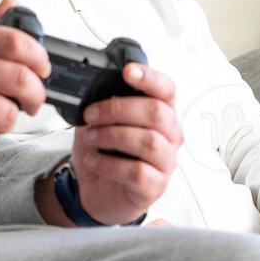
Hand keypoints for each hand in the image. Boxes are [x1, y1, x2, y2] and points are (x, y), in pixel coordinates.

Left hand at [70, 61, 182, 225]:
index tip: (127, 71)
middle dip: (118, 109)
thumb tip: (89, 88)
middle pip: (157, 113)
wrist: (94, 189)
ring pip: (149, 142)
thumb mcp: (97, 122)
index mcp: (160, 113)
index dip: (149, 77)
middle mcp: (169, 136)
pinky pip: (137, 172)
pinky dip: (109, 164)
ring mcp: (166, 162)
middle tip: (90, 114)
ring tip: (90, 138)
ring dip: (112, 136)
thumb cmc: (103, 151)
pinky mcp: (155, 186)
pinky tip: (94, 160)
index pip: (166, 89)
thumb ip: (100, 104)